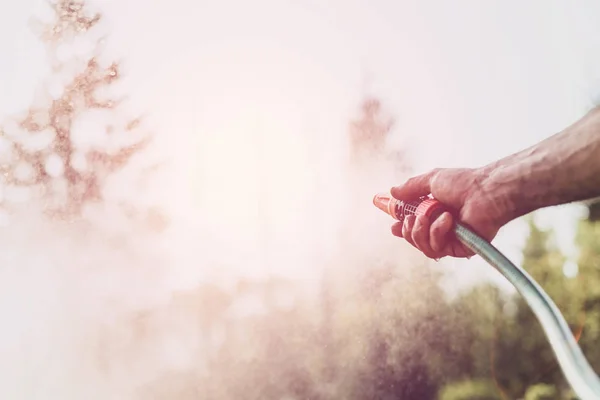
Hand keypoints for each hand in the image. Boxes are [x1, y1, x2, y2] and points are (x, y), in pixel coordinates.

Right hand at [390, 168, 511, 258]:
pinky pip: (436, 248)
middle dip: (408, 230)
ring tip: (428, 217)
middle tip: (411, 218)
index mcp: (436, 213)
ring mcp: (451, 240)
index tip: (393, 226)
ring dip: (420, 231)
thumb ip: (411, 187)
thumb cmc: (463, 183)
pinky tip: (447, 219)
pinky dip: (437, 232)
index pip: (414, 226)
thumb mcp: (431, 180)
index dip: (402, 228)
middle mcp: (443, 228)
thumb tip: (392, 191)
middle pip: (415, 240)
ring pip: (423, 247)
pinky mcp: (459, 249)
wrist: (485, 192)